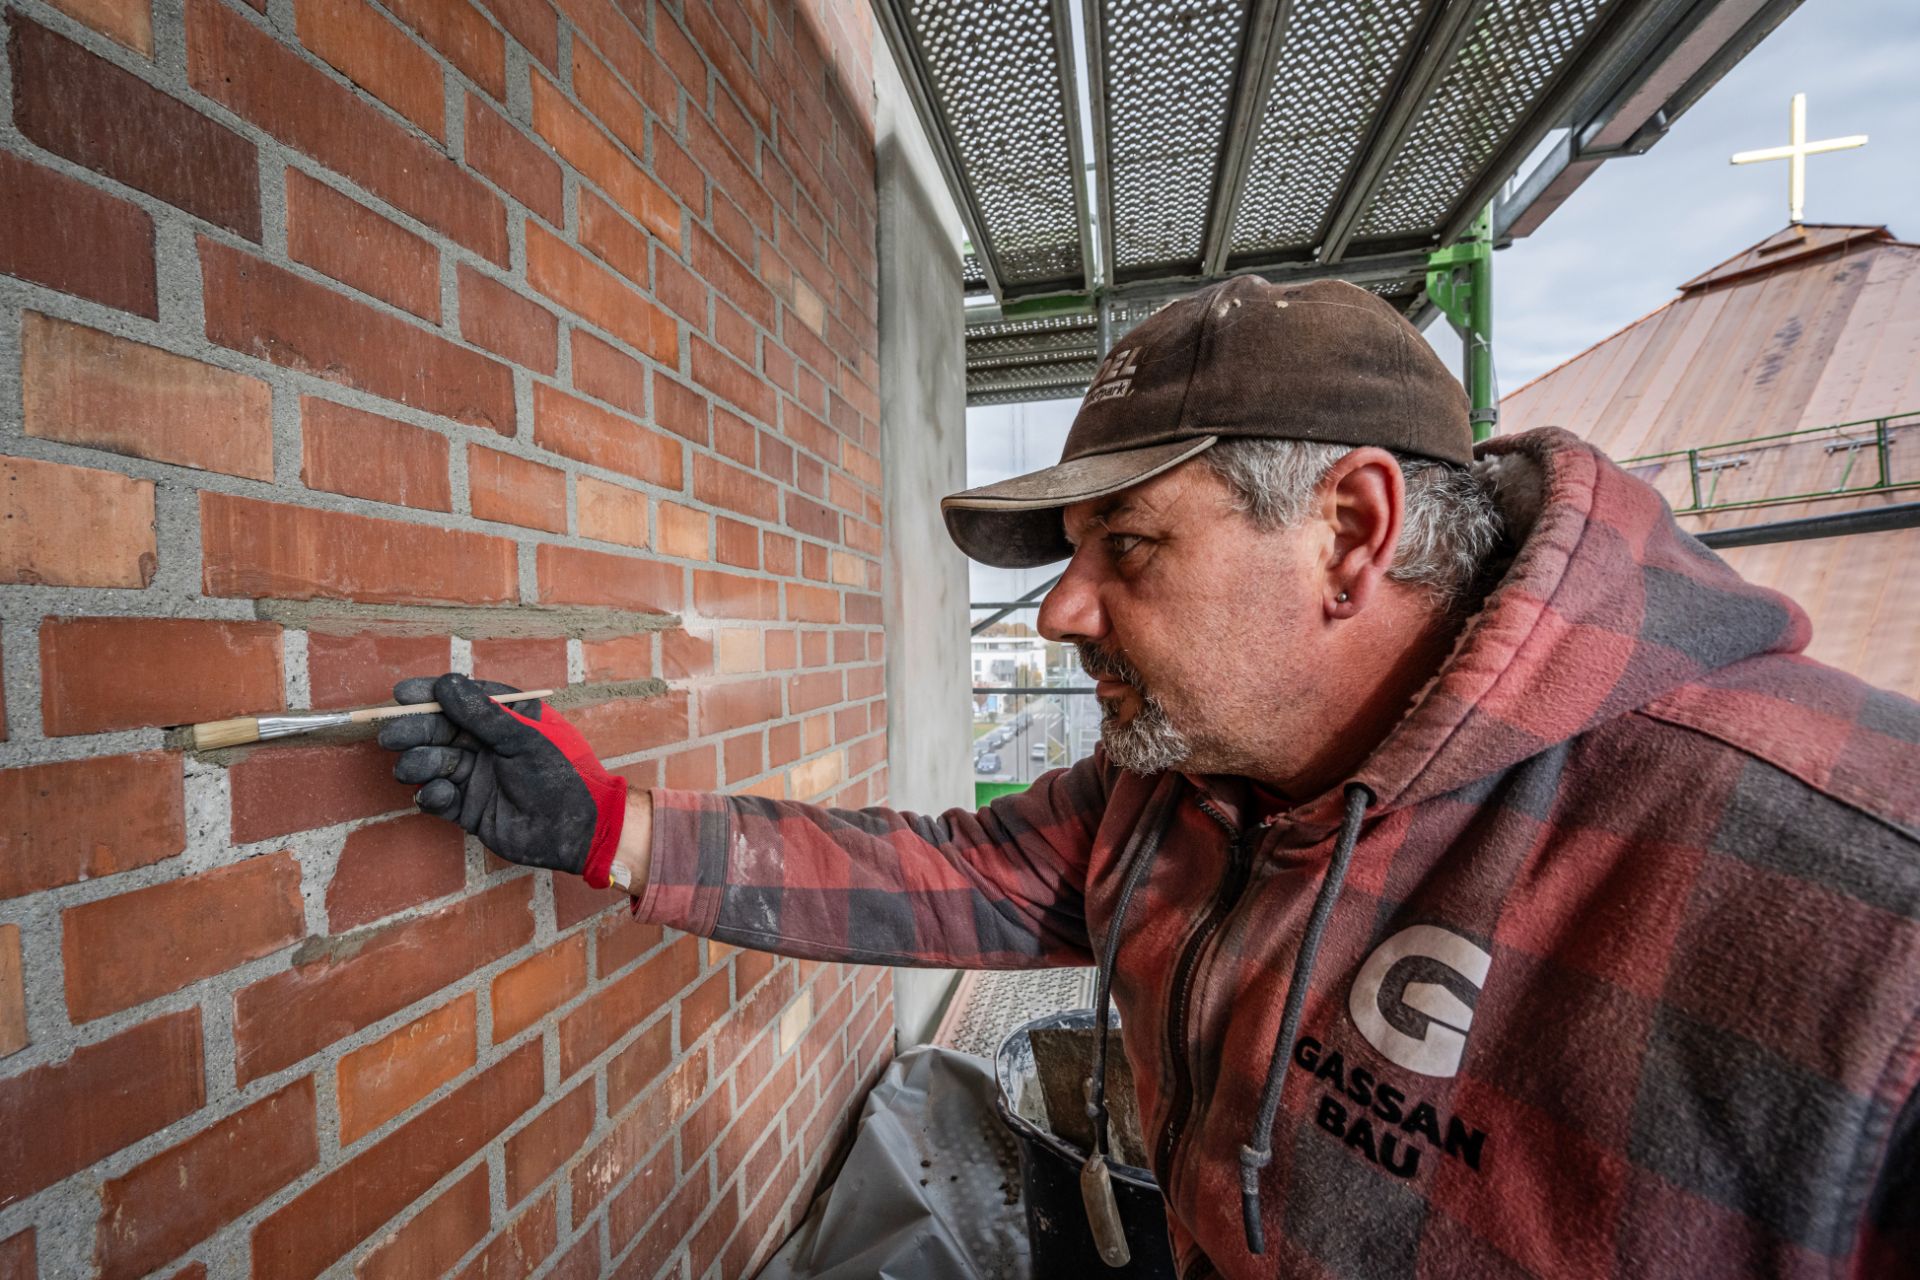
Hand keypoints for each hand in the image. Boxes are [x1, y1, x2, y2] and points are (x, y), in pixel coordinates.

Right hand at [376, 673, 627, 886]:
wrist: (576, 831)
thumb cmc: (561, 775)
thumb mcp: (523, 738)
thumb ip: (482, 714)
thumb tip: (444, 684)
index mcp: (507, 718)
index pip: (462, 698)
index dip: (431, 695)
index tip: (402, 694)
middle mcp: (488, 744)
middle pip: (440, 730)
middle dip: (414, 730)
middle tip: (391, 735)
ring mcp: (478, 776)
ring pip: (434, 763)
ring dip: (419, 763)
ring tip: (413, 769)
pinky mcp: (470, 809)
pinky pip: (439, 798)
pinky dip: (433, 796)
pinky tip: (439, 795)